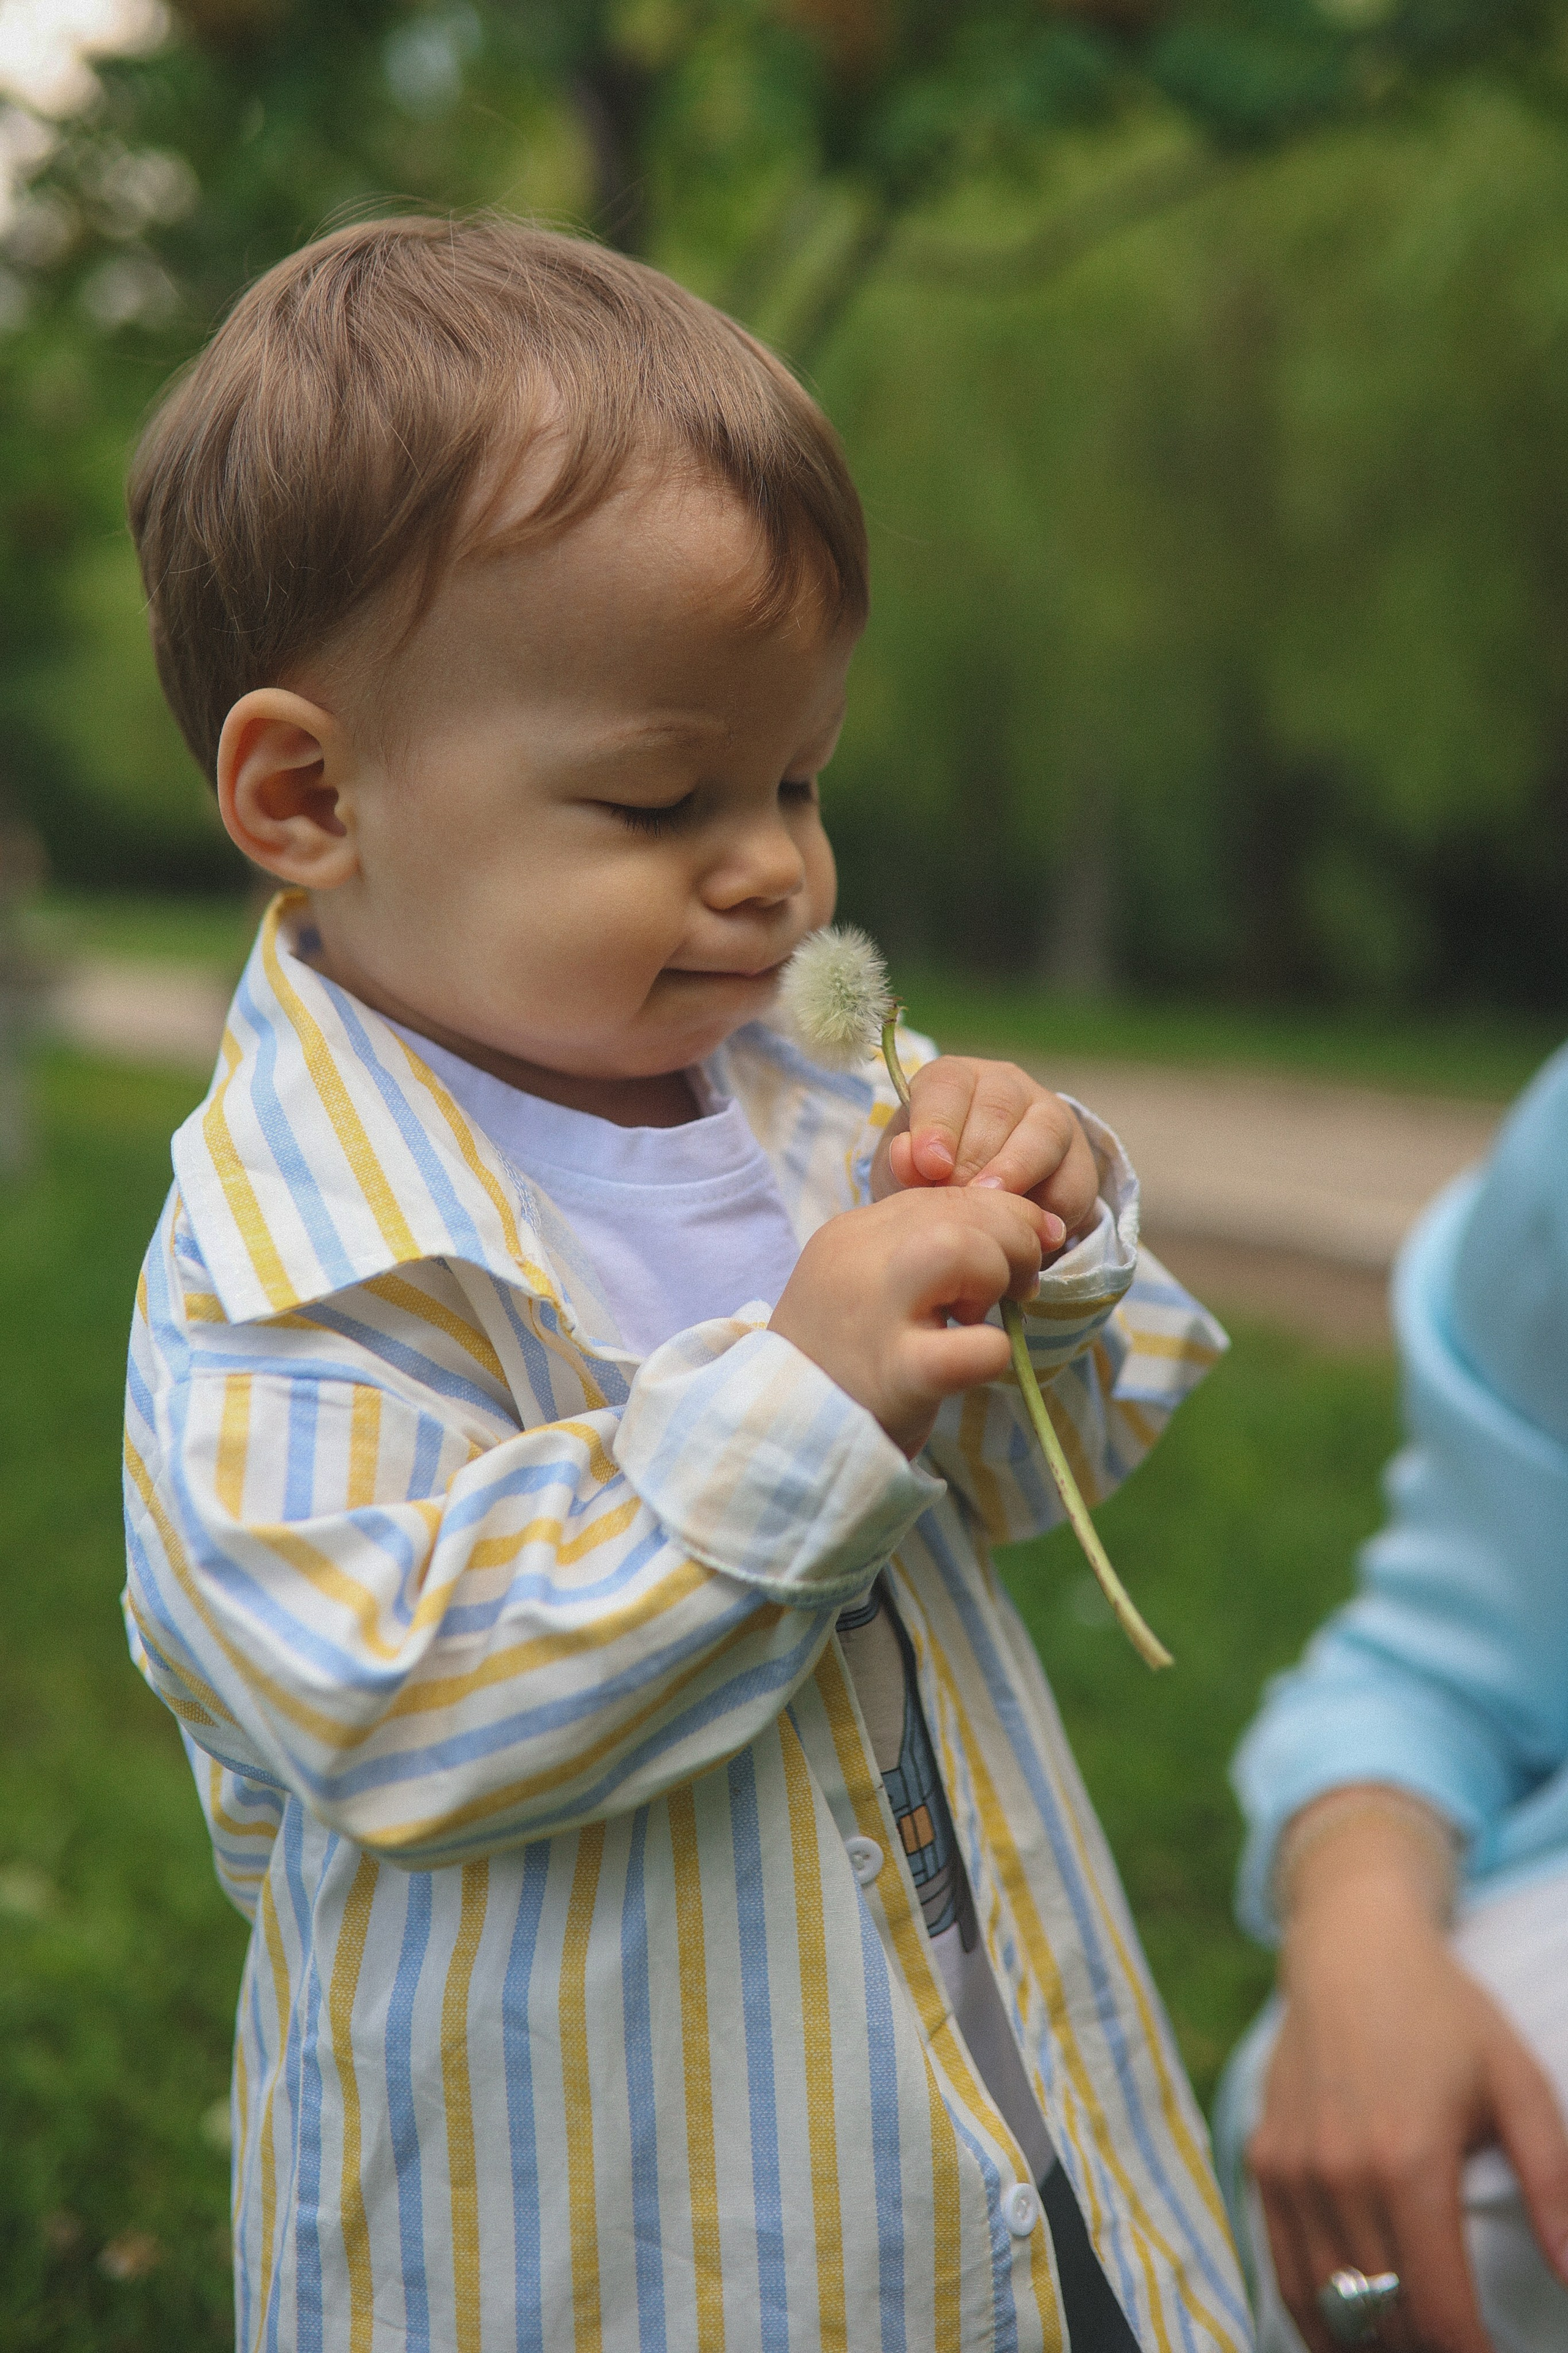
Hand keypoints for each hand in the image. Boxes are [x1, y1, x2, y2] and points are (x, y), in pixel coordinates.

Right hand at [770, 1186, 1054, 1454]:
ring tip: (985, 1314)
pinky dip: (992, 1351)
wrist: (786, 1438)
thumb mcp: (872, 1288)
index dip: (999, 1214)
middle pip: (957, 1209)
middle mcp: (856, 1261)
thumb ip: (927, 1251)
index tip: (1022, 1250)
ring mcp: (874, 1315)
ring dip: (995, 1275)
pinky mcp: (897, 1376)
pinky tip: (980, 1360)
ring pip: (957, 1250)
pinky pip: (970, 1350)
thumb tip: (1030, 1227)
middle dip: (1012, 1237)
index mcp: (850, 1235)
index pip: (942, 1194)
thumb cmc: (846, 1364)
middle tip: (1019, 1286)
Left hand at [869, 1056, 1098, 1239]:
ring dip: (1015, 1171)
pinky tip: (1020, 1226)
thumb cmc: (929, 1179)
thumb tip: (907, 1157)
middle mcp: (1005, 1087)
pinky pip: (1068, 1179)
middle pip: (997, 1108)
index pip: (947, 1083)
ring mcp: (1048, 1117)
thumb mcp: (904, 1170)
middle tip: (955, 1196)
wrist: (977, 1209)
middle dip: (974, 1156)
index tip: (930, 1165)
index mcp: (954, 1079)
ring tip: (990, 1204)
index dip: (938, 1123)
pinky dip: (1045, 1205)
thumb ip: (900, 1164)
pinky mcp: (1077, 1161)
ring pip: (1042, 1134)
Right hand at [1251, 1807, 1567, 2352]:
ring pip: (1330, 2306)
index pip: (1440, 2311)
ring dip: (1372, 2342)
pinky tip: (1351, 2333)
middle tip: (1456, 2344)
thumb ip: (1553, 2184)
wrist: (1349, 1949)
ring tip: (1411, 2345)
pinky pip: (1283, 2270)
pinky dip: (1316, 2316)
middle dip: (1426, 2350)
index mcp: (1409, 2160)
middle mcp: (1339, 2173)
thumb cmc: (1445, 2014)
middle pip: (1384, 2319)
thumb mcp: (1517, 2084)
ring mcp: (1292, 2169)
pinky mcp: (1263, 2162)